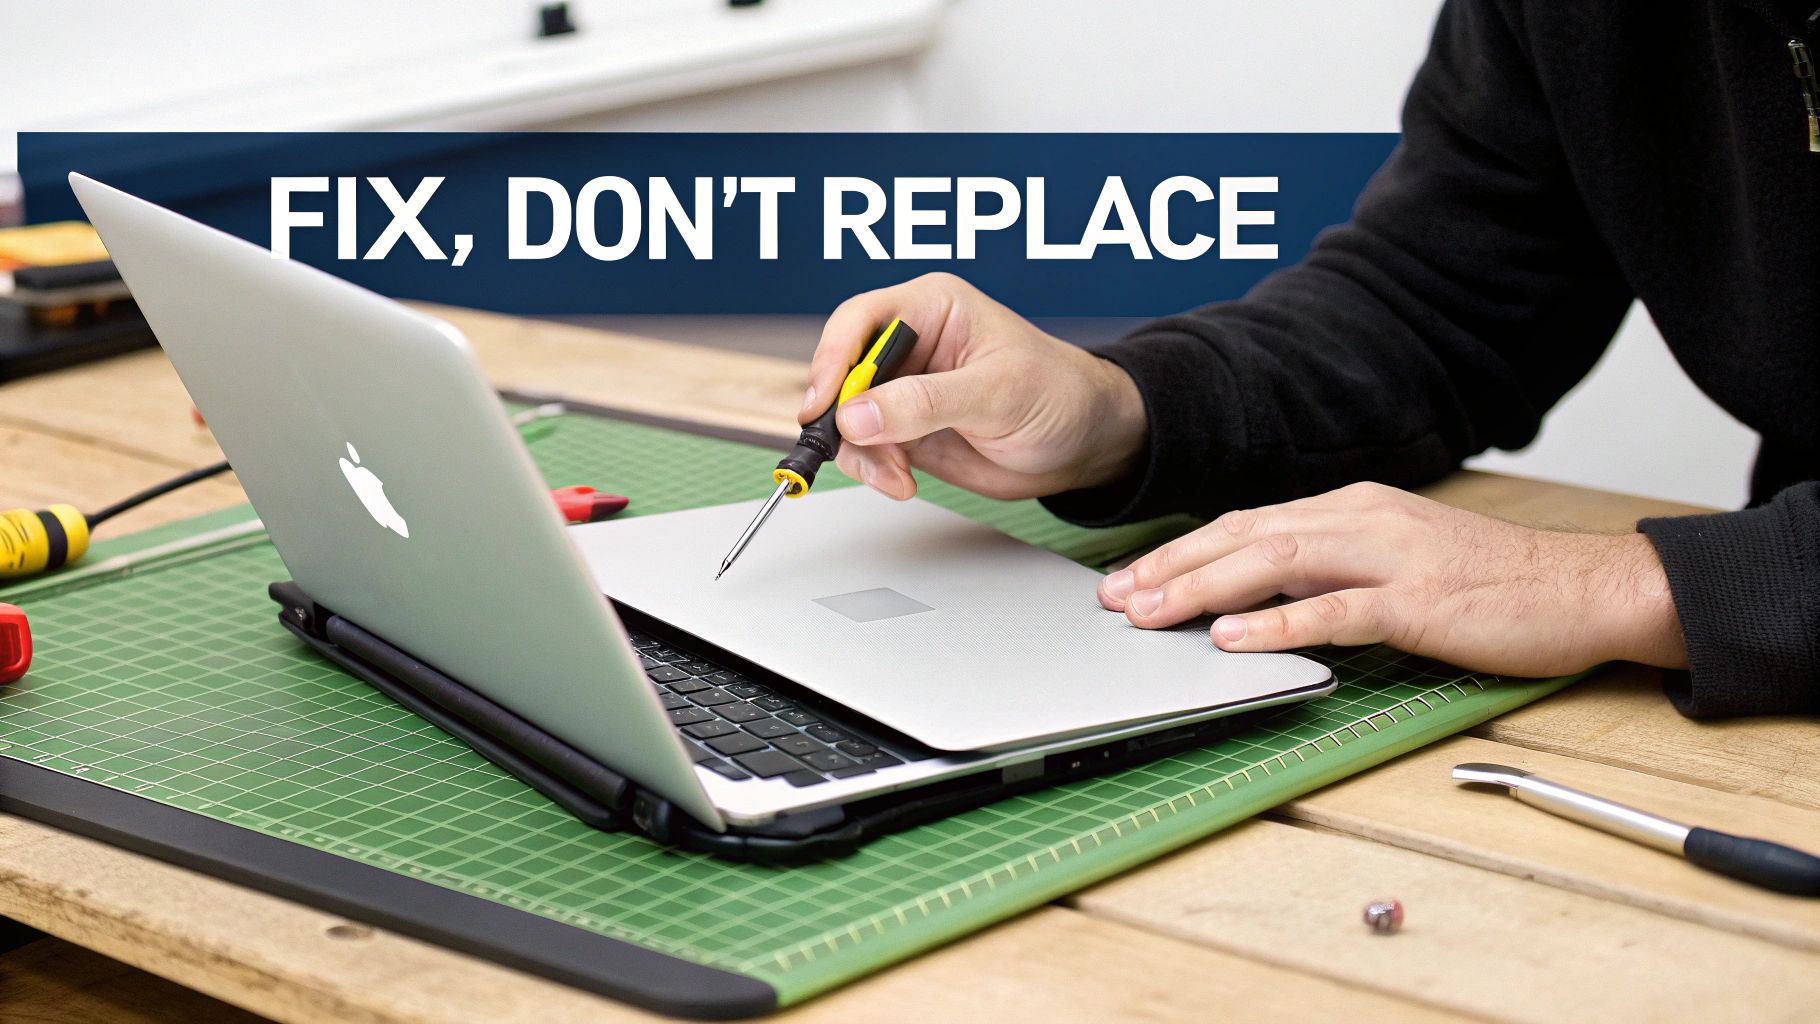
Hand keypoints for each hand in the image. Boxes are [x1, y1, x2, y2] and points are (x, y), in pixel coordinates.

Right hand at [803, 273, 1146, 500]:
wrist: (1083, 442)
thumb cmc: (1058, 394)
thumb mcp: (997, 392)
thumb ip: (925, 402)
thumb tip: (858, 414)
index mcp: (932, 308)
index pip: (861, 320)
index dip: (833, 359)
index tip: (825, 403)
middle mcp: (910, 345)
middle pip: (842, 370)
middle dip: (841, 415)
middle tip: (853, 448)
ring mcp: (904, 390)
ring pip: (847, 417)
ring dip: (860, 452)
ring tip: (896, 475)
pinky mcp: (905, 430)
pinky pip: (866, 448)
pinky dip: (874, 469)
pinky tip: (902, 481)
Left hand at [1097, 482, 1688, 676]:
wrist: (1581, 587)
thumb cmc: (1489, 582)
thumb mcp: (1395, 559)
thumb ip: (1331, 568)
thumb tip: (1259, 595)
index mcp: (1352, 509)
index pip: (1247, 525)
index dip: (1182, 550)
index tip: (1131, 576)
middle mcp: (1362, 520)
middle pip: (1245, 537)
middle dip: (1172, 567)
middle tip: (1116, 597)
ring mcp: (1390, 558)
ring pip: (1275, 564)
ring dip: (1204, 590)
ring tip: (1151, 613)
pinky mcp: (1419, 603)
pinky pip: (1336, 611)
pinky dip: (1277, 623)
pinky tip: (1235, 638)